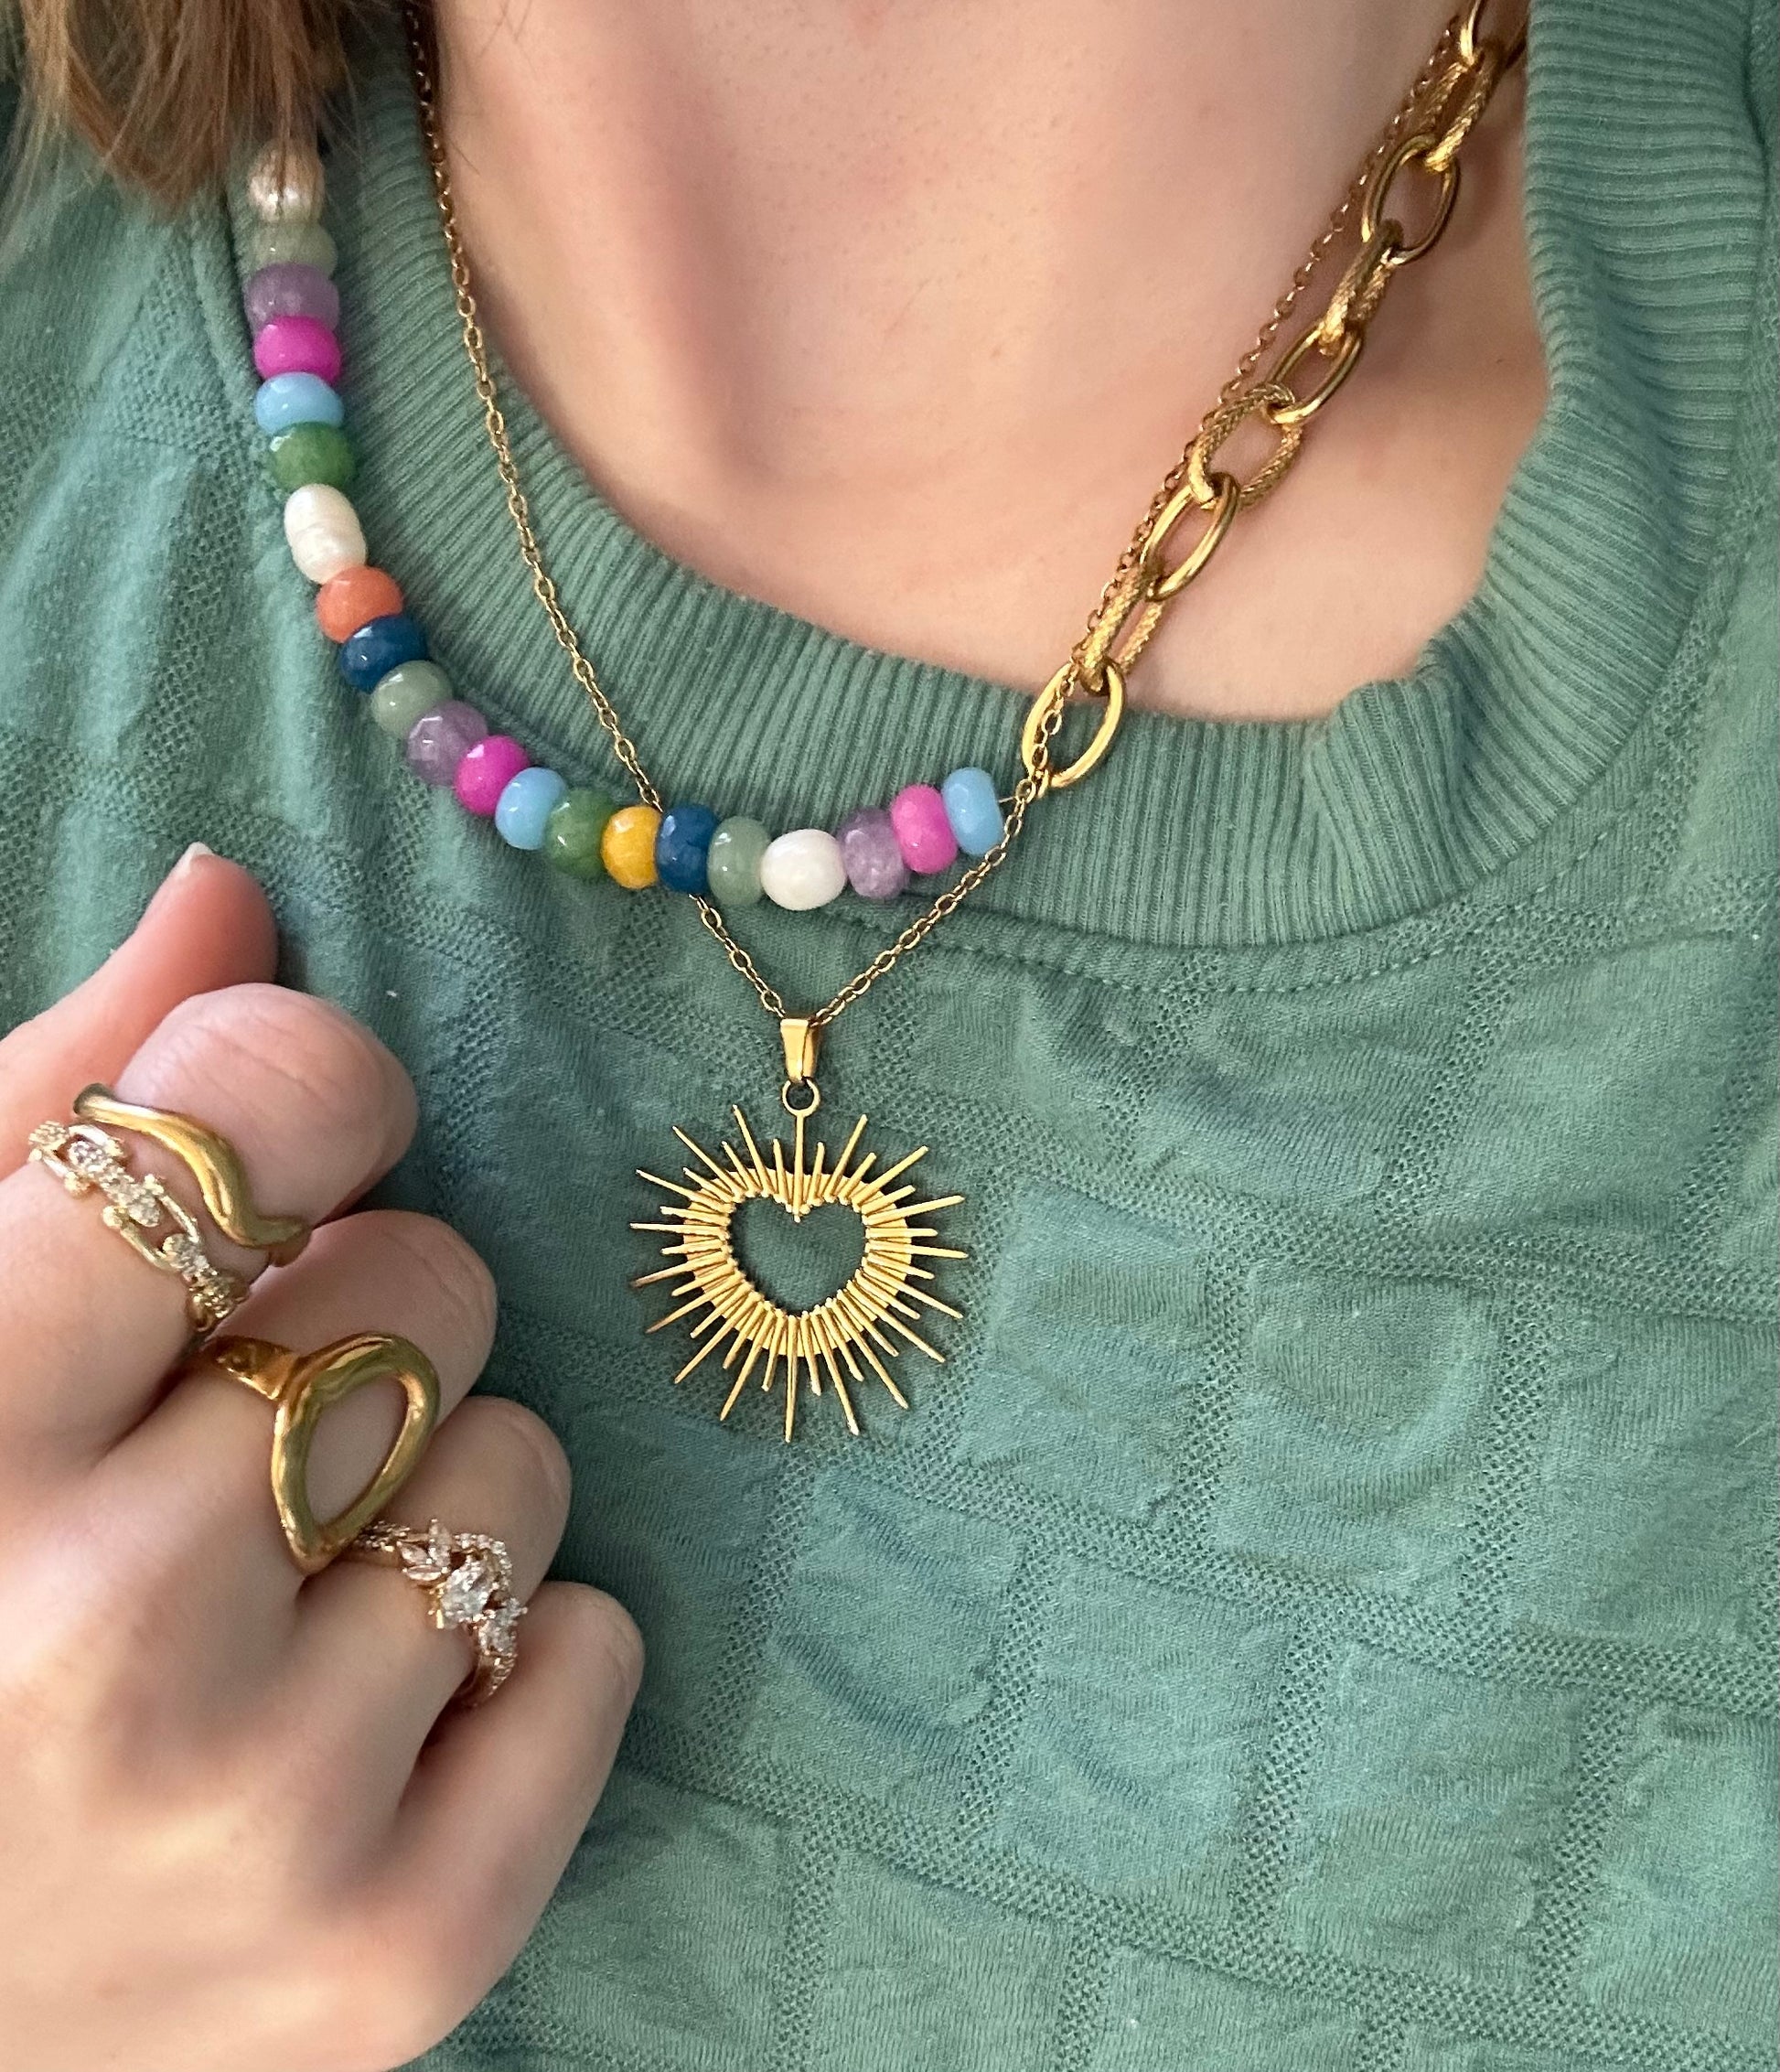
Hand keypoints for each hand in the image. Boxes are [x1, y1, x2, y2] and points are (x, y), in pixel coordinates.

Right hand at [0, 847, 641, 2071]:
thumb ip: (58, 1104)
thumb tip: (233, 892)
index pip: (252, 1119)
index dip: (300, 1088)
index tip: (287, 1136)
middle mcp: (97, 1639)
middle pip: (427, 1283)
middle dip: (357, 1308)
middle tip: (234, 1411)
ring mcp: (261, 1822)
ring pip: (524, 1460)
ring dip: (430, 1478)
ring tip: (276, 1574)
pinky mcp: (394, 1956)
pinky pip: (593, 1655)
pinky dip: (518, 1647)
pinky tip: (364, 1693)